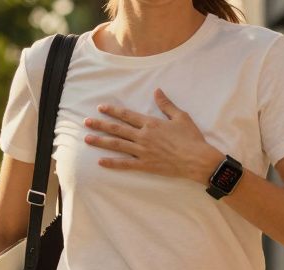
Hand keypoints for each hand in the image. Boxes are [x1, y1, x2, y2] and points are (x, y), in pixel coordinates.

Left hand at [84, 88, 223, 183]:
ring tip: (87, 139)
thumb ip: (166, 104)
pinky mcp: (145, 165)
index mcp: (151, 123)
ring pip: (117, 145)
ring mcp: (143, 151)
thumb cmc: (191, 138)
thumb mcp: (180, 116)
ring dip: (101, 141)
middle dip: (100, 124)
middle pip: (117, 129)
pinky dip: (112, 163)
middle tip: (86, 122)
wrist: (197, 159)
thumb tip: (157, 90)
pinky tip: (100, 162)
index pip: (127, 115)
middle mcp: (143, 136)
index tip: (100, 108)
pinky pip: (125, 164)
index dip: (113, 111)